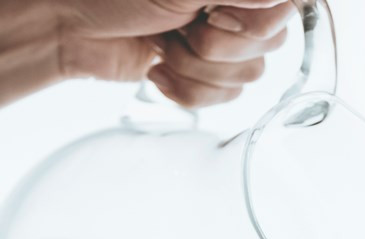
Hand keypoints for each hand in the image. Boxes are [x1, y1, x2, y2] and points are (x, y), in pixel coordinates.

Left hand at [60, 0, 295, 107]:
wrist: (71, 25)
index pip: (288, 6)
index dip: (256, 21)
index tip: (214, 12)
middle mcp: (236, 2)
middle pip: (273, 44)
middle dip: (219, 47)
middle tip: (182, 25)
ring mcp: (222, 38)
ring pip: (248, 77)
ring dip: (198, 69)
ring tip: (165, 44)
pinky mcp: (204, 72)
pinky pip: (224, 98)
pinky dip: (188, 89)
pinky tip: (161, 66)